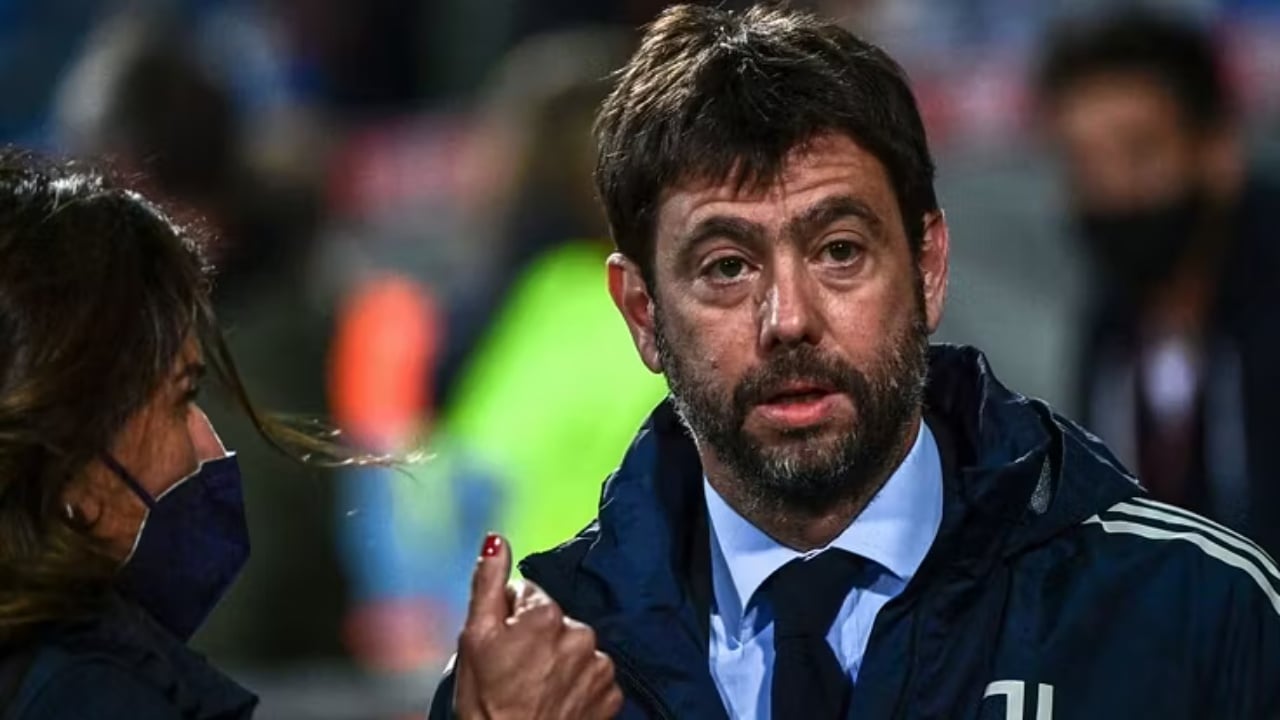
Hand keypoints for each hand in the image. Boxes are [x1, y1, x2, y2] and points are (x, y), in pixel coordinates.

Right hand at [453, 534, 622, 719]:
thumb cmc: (487, 705)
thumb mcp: (474, 639)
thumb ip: (487, 582)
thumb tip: (495, 540)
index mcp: (545, 614)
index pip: (526, 593)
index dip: (508, 617)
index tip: (501, 646)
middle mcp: (581, 633)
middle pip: (553, 619)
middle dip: (535, 637)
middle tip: (515, 671)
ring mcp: (599, 666)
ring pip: (574, 647)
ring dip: (558, 661)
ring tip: (536, 689)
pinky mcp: (611, 694)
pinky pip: (592, 676)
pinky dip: (578, 685)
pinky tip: (557, 700)